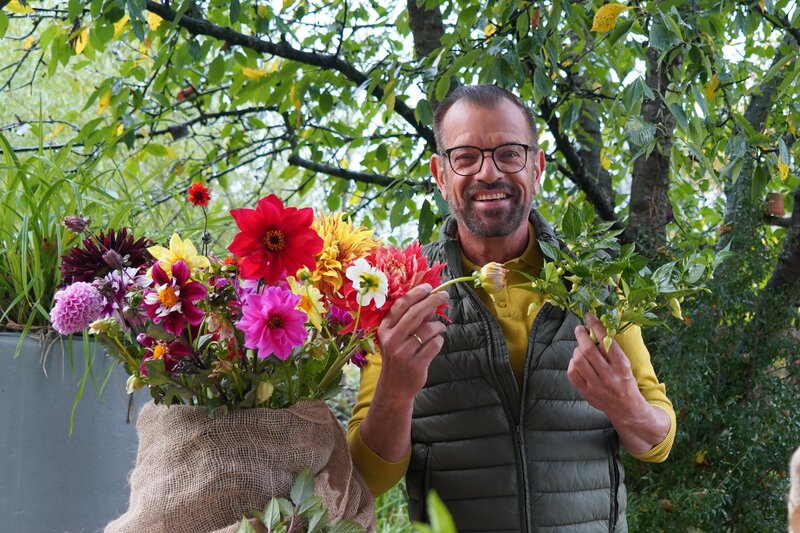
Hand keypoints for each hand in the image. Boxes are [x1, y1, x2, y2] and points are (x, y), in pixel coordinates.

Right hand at [375, 283, 448, 396]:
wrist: (395, 386)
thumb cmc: (398, 356)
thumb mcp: (397, 337)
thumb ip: (411, 320)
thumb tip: (430, 302)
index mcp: (385, 329)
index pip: (401, 305)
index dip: (416, 293)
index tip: (429, 287)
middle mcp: (392, 339)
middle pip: (415, 313)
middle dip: (432, 301)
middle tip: (444, 295)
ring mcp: (403, 353)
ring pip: (428, 329)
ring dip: (438, 326)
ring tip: (438, 329)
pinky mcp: (416, 364)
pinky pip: (435, 344)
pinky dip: (439, 340)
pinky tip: (435, 343)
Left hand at [567, 313, 669, 454]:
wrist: (628, 410)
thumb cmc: (626, 382)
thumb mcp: (625, 365)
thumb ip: (611, 350)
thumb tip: (595, 329)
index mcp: (622, 365)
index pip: (606, 341)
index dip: (596, 326)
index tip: (589, 316)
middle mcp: (609, 375)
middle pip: (588, 349)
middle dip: (581, 334)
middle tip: (579, 328)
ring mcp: (596, 385)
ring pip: (578, 360)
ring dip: (577, 349)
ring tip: (580, 347)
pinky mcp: (587, 393)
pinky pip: (572, 373)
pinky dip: (572, 363)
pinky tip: (577, 361)